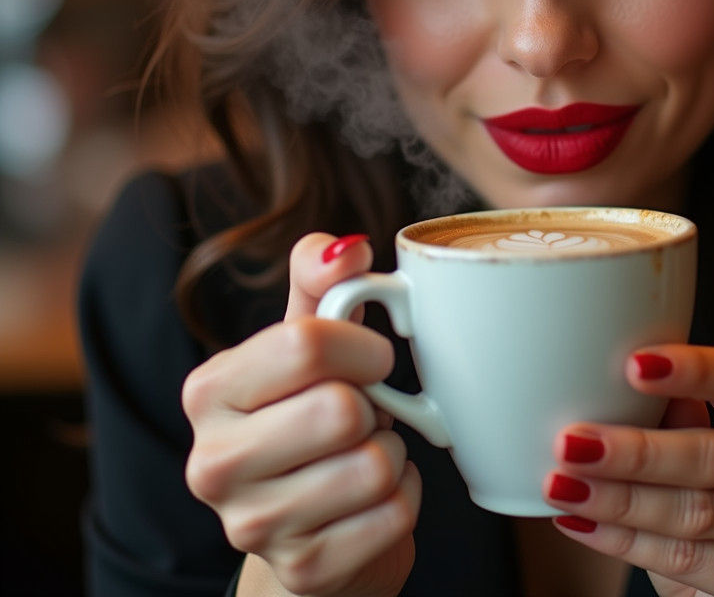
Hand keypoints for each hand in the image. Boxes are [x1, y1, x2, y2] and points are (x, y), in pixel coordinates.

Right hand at [182, 233, 420, 596]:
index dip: (362, 345)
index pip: (306, 343)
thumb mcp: (309, 342)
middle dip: (374, 407)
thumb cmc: (309, 415)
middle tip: (362, 415)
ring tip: (364, 452)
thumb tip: (347, 249)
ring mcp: (252, 526)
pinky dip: (403, 498)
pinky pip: (393, 515)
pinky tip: (374, 497)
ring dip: (392, 453)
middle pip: (341, 410)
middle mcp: (213, 462)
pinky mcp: (302, 569)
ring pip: (373, 465)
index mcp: (209, 390)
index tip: (373, 356)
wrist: (310, 524)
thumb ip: (321, 284)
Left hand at [544, 345, 713, 596]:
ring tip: (562, 486)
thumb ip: (667, 414)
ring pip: (696, 513)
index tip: (632, 365)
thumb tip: (608, 384)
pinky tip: (582, 523)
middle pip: (713, 455)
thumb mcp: (686, 439)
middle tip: (571, 443)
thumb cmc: (700, 486)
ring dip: (619, 500)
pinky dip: (625, 542)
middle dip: (634, 450)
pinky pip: (692, 560)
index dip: (692, 370)